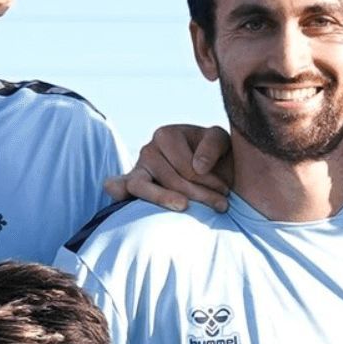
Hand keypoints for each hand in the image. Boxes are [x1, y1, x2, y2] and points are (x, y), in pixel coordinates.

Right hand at [103, 124, 231, 212]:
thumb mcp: (223, 142)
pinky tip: (121, 195)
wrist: (213, 175)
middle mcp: (148, 150)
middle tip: (221, 205)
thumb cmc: (217, 158)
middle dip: (197, 194)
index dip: (207, 180)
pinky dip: (117, 190)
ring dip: (165, 199)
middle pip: (168, 178)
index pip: (184, 164)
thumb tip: (199, 165)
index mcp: (167, 135)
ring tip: (186, 208)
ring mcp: (137, 169)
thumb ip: (213, 145)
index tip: (225, 191)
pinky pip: (118, 187)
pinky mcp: (131, 187)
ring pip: (141, 186)